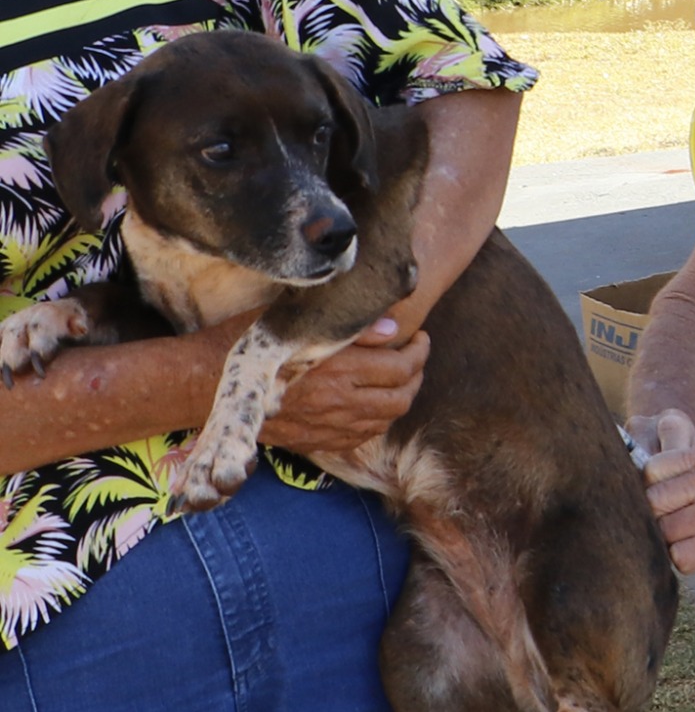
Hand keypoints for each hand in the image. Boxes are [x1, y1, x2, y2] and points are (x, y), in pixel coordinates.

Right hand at [259, 320, 428, 453]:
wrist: (204, 384)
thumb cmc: (249, 344)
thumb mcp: (295, 321)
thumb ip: (347, 325)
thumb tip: (391, 329)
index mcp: (338, 369)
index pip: (401, 366)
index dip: (418, 351)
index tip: (419, 338)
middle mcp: (339, 402)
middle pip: (401, 397)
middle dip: (416, 375)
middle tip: (414, 356)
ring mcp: (328, 427)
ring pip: (386, 420)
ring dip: (401, 399)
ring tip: (399, 379)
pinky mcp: (316, 442)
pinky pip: (362, 437)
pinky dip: (378, 421)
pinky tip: (374, 404)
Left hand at [638, 409, 694, 573]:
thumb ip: (689, 472)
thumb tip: (644, 490)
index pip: (651, 470)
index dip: (649, 491)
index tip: (660, 504)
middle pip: (652, 502)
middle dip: (656, 520)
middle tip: (674, 528)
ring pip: (665, 533)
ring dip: (673, 544)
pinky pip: (681, 557)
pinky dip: (687, 562)